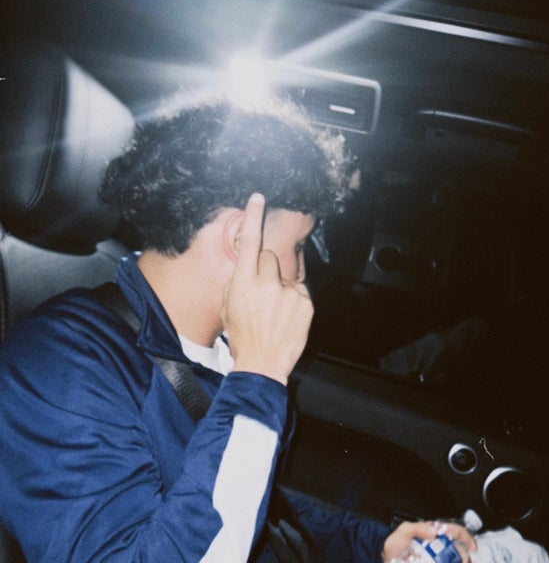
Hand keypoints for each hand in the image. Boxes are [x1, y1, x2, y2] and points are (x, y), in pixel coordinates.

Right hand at [222, 194, 313, 384]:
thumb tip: (247, 268)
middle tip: (261, 295)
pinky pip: (298, 291)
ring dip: (280, 288)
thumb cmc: (241, 337)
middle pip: (269, 259)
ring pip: (285, 277)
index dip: (253, 217)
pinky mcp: (305, 302)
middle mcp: (266, 283)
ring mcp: (288, 293)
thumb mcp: (228, 306)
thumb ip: (237, 282)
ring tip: (274, 312)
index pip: (249, 242)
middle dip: (265, 271)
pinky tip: (285, 317)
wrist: (262, 364)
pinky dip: (293, 300)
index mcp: (243, 282)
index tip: (258, 197)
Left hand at [381, 520, 476, 562]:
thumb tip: (435, 531)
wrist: (386, 556)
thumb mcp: (405, 531)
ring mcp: (436, 558)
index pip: (456, 532)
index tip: (473, 549)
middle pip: (459, 551)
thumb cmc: (395, 540)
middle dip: (464, 561)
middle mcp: (439, 545)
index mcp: (436, 532)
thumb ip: (419, 528)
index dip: (467, 538)